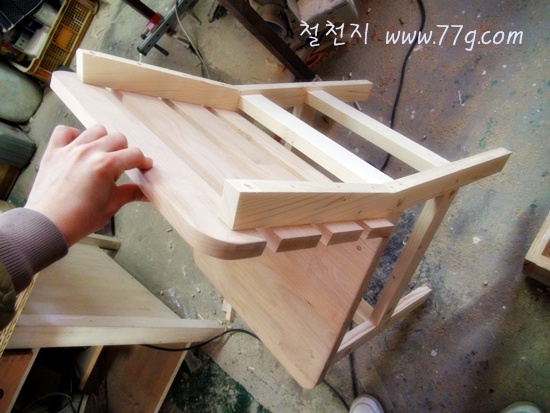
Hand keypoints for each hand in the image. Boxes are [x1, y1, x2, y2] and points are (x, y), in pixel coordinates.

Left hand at [25, 125, 152, 245]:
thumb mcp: (111, 205)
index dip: (143, 162)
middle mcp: (89, 152)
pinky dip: (74, 135)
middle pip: (118, 138)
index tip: (144, 166)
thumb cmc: (79, 219)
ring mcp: (70, 149)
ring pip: (96, 130)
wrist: (48, 225)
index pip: (134, 155)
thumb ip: (130, 193)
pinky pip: (65, 131)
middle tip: (123, 165)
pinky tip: (79, 147)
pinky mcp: (54, 152)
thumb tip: (146, 193)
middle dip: (125, 151)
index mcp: (106, 165)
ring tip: (102, 154)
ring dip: (103, 140)